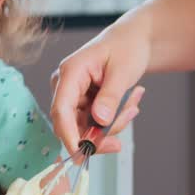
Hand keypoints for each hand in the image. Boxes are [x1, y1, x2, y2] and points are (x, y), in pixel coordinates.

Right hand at [50, 20, 147, 155]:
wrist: (132, 40)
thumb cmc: (126, 47)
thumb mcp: (122, 71)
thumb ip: (110, 96)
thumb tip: (99, 121)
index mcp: (70, 72)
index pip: (61, 109)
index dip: (69, 134)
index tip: (82, 153)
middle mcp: (66, 86)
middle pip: (74, 124)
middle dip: (102, 130)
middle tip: (130, 116)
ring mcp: (74, 96)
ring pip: (87, 128)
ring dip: (114, 122)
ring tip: (133, 101)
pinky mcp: (83, 104)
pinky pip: (95, 124)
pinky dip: (114, 119)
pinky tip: (128, 102)